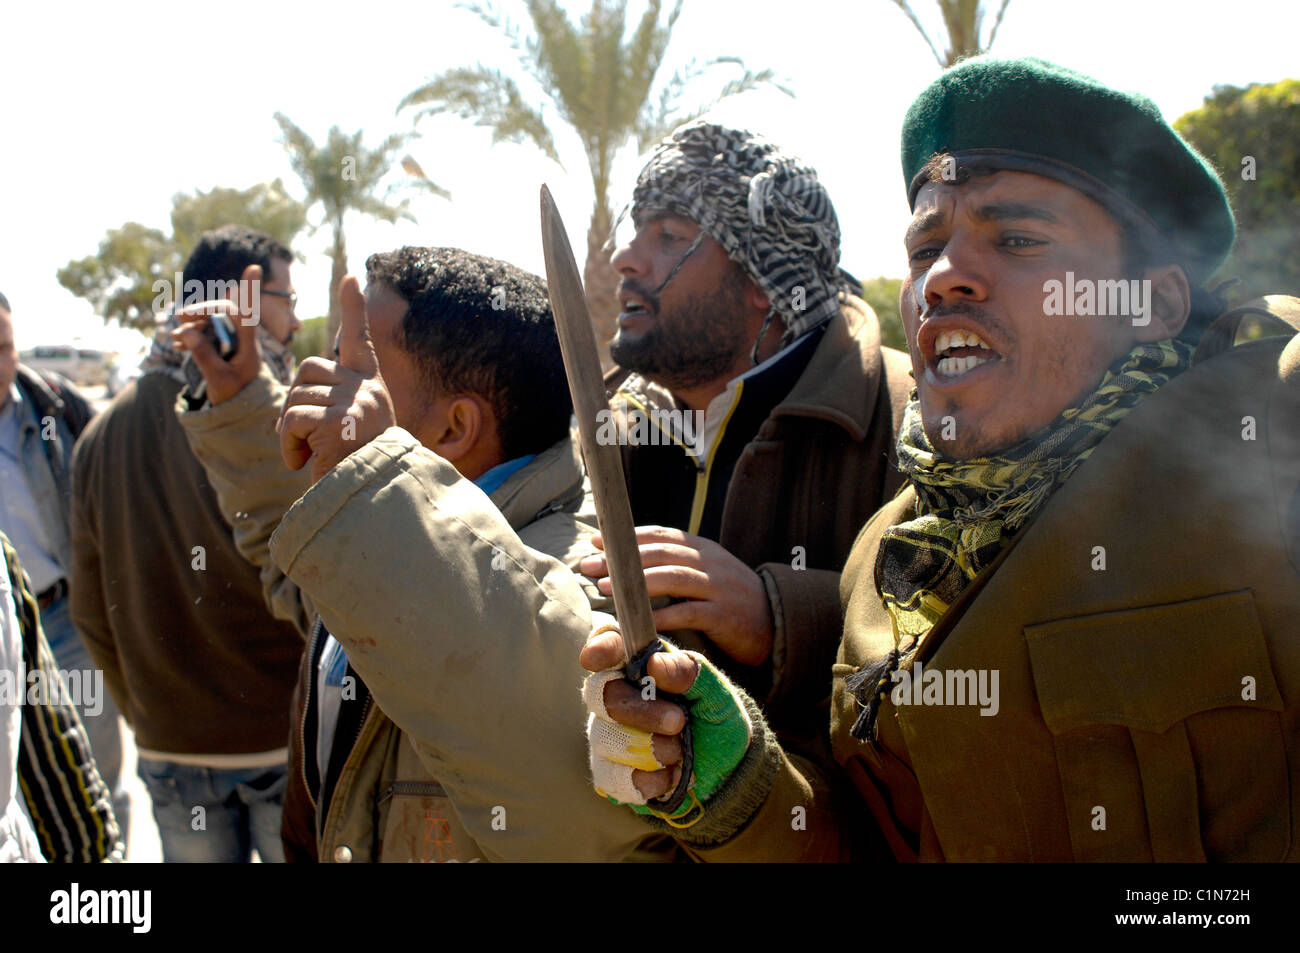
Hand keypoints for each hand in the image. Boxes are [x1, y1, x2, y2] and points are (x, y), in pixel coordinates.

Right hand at [171, 263, 262, 404]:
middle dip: (201, 312)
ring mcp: (230, 342)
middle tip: (180, 317)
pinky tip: (178, 343)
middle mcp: (242, 339)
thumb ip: (204, 357)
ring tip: (176, 339)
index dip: (249, 289)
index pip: (247, 313)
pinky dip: (191, 335)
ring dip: (192, 325)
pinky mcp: (220, 347)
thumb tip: (187, 332)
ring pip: (210, 322)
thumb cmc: (234, 396)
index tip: (254, 267)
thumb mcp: (219, 380)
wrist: (236, 412)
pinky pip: (204, 333)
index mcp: (249, 345)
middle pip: (223, 312)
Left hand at [278, 275, 394, 482]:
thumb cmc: (356, 467)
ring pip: (295, 397)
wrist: (373, 500)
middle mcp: (367, 389)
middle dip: (294, 402)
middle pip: (307, 371)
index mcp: (371, 386)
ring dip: (289, 431)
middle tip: (305, 436)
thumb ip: (334, 399)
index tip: (350, 277)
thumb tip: (301, 380)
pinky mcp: (339, 421)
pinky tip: (304, 462)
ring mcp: (355, 403)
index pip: (359, 340)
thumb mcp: (351, 426)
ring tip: (308, 454)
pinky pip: (292, 421)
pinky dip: (288, 445)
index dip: (353, 308)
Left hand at [578, 527, 773, 665]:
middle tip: (589, 565)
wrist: (776, 621)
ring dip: (636, 583)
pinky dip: (662, 616)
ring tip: (606, 588)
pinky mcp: (724, 615)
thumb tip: (630, 560)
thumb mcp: (706, 572)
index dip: (626, 536)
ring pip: (673, 578)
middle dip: (621, 558)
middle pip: (661, 554)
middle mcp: (710, 562)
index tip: (594, 541)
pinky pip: (689, 613)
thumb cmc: (730, 599)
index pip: (660, 535)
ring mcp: (719, 587)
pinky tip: (639, 622)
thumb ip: (675, 564)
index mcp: (702, 549)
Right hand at [580, 625, 751, 814]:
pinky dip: (646, 779)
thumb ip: (688, 672)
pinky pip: (611, 776)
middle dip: (640, 711)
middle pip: (601, 694)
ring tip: (680, 752)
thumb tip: (655, 665)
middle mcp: (618, 696)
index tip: (595, 657)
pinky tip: (671, 776)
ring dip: (649, 749)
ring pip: (604, 737)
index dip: (599, 647)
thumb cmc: (716, 718)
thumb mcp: (715, 691)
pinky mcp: (612, 773)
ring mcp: (609, 734)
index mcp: (641, 665)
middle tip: (677, 721)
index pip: (610, 644)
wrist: (729, 768)